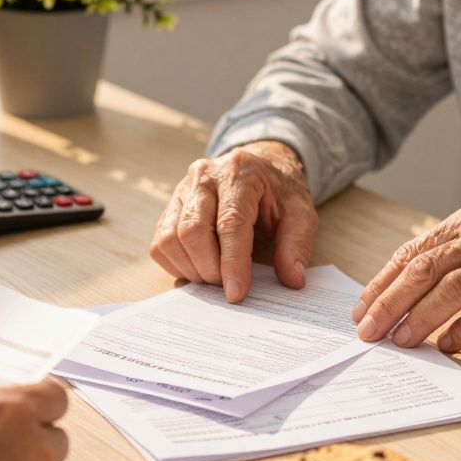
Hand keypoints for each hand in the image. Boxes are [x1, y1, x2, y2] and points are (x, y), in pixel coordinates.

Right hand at [150, 141, 317, 301]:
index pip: (230, 223)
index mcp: (240, 173)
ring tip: (214, 277)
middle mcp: (204, 176)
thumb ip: (296, 244)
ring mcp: (182, 190)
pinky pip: (160, 243)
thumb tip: (292, 279)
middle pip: (192, 231)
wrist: (260, 166)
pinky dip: (176, 264)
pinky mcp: (170, 206)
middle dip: (209, 269)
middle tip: (227, 286)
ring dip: (190, 269)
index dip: (232, 263)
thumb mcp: (300, 212)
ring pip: (170, 238)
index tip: (236, 293)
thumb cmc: (278, 192)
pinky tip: (199, 268)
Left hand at [352, 203, 460, 352]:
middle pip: (425, 269)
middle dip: (390, 302)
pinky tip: (447, 345)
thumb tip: (407, 291)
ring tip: (400, 340)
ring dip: (421, 317)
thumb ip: (455, 256)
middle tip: (367, 330)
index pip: (413, 252)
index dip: (382, 282)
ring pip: (453, 288)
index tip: (361, 308)